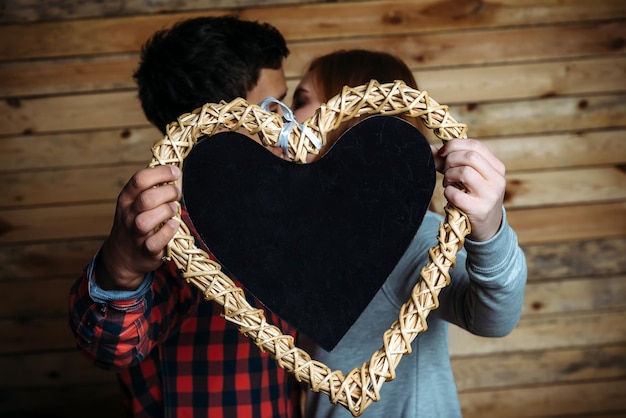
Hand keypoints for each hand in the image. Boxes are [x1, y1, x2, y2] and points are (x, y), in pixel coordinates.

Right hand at [96, 165, 181, 289]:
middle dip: (168, 192)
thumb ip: (154, 188)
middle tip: (176, 194)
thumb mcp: (136, 203)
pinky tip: (173, 225)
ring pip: (147, 220)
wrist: (123, 257)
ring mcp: (136, 234)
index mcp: (127, 199)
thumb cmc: (136, 223)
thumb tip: (177, 172)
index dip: (161, 173)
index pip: (140, 179)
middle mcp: (129, 215)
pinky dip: (167, 232)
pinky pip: (156, 241)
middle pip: (147, 199)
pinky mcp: (146, 251)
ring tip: (173, 210)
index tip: (175, 172)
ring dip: (166, 212)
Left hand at [432, 139, 505, 241]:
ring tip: (449, 184)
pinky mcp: (480, 210)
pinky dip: (448, 193)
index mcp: (496, 167)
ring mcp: (490, 195)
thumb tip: (429, 148)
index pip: (476, 145)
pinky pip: (456, 194)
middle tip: (446, 171)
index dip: (455, 145)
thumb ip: (451, 162)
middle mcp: (497, 179)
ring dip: (449, 176)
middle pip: (469, 156)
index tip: (443, 153)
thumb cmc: (474, 198)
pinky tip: (451, 196)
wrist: (487, 228)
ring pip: (464, 172)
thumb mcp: (469, 178)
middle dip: (450, 161)